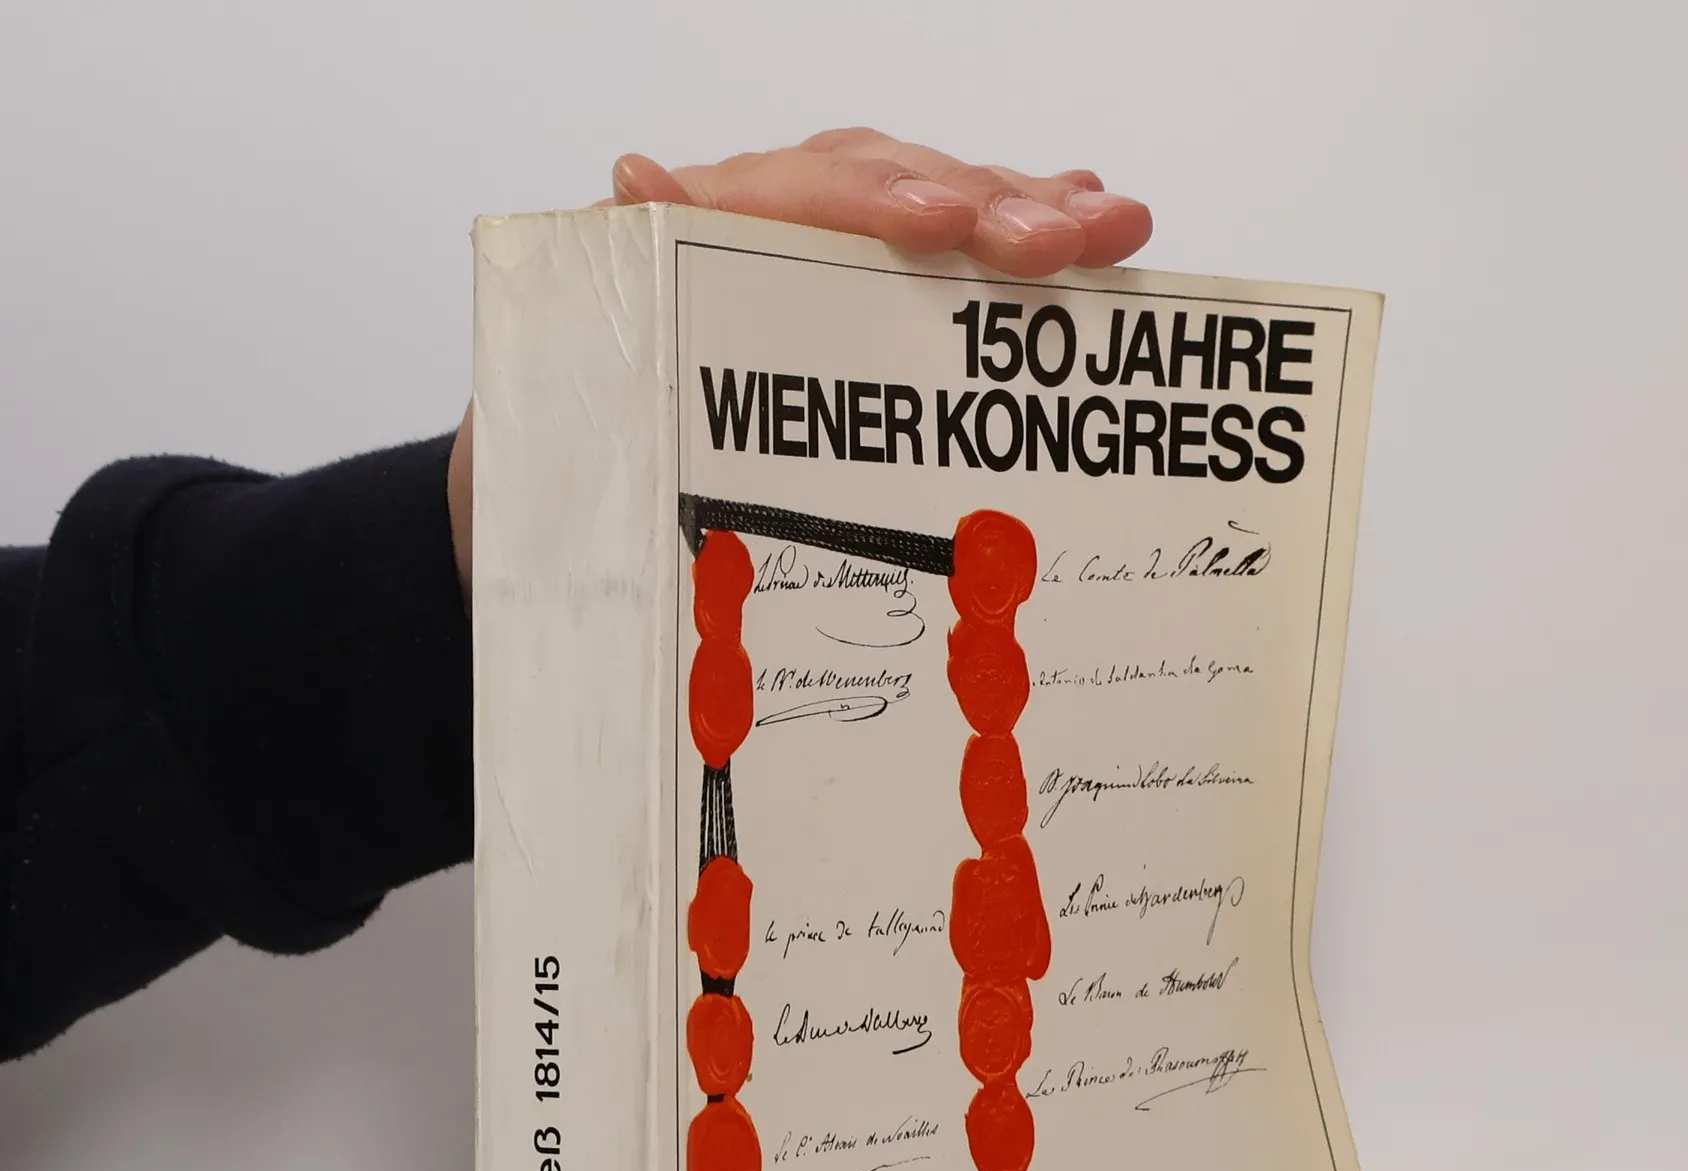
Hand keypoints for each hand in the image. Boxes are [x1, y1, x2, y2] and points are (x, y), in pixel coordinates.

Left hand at [448, 131, 1153, 595]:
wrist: (556, 456)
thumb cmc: (572, 414)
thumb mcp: (574, 361)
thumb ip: (610, 280)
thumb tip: (634, 179)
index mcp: (706, 228)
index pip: (804, 194)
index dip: (879, 203)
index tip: (943, 224)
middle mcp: (779, 218)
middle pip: (898, 190)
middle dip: (989, 206)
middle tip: (1064, 239)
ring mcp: (831, 252)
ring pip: (944, 211)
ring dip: (1032, 215)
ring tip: (1112, 230)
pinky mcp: (868, 297)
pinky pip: (955, 255)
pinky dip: (1023, 241)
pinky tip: (1092, 237)